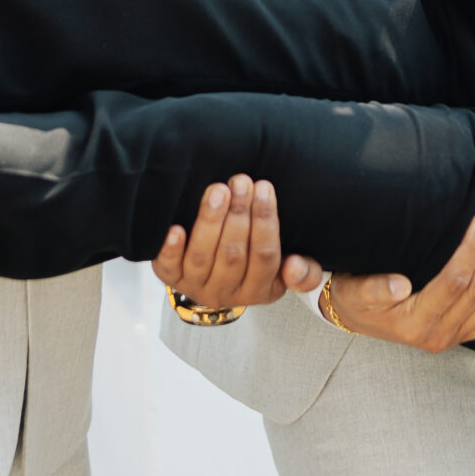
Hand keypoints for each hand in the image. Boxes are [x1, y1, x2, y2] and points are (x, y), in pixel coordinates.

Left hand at [150, 173, 323, 308]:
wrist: (219, 278)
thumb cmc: (258, 263)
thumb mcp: (287, 272)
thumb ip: (304, 272)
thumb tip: (294, 265)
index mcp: (260, 291)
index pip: (265, 257)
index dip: (265, 221)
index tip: (265, 188)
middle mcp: (227, 294)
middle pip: (233, 254)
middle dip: (239, 214)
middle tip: (241, 181)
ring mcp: (197, 287)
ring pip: (202, 257)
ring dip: (210, 221)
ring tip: (218, 190)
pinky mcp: (172, 279)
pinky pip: (169, 267)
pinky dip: (171, 249)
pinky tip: (175, 228)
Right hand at [324, 207, 474, 351]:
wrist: (355, 317)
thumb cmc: (354, 296)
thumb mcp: (354, 289)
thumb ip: (375, 289)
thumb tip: (400, 285)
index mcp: (414, 323)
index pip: (454, 282)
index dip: (472, 249)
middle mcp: (438, 336)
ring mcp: (452, 338)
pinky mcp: (461, 336)